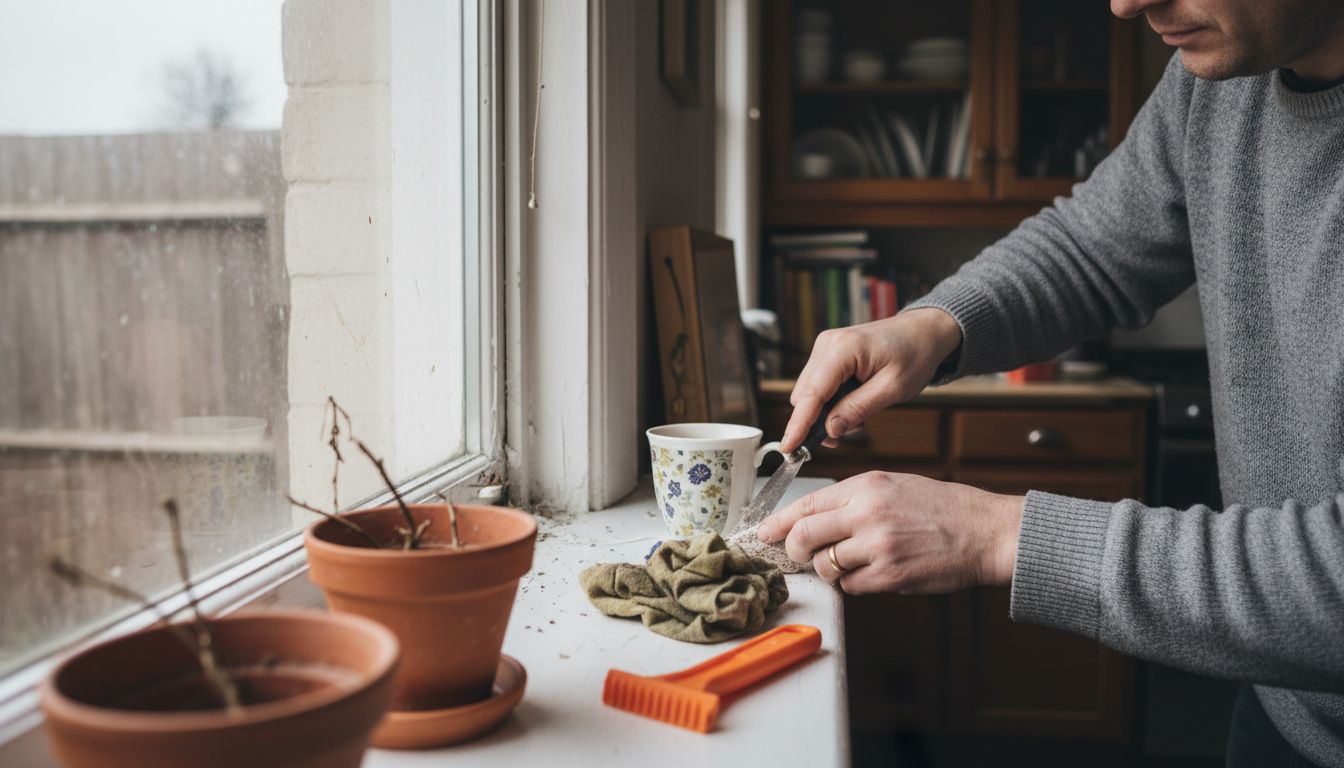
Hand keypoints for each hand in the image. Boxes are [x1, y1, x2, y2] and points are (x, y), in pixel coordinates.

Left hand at [756, 472, 1023, 594]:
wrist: (985, 532)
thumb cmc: (942, 508)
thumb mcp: (893, 485)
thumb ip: (853, 499)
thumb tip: (811, 518)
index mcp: (866, 486)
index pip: (806, 504)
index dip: (778, 523)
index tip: (764, 533)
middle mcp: (867, 513)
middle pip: (803, 536)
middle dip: (794, 550)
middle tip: (797, 555)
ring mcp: (877, 546)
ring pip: (826, 566)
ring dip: (830, 569)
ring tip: (851, 562)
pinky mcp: (890, 576)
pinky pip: (851, 587)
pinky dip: (855, 585)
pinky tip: (873, 573)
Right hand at [781, 308, 961, 453]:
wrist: (922, 332)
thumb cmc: (914, 355)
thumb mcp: (893, 388)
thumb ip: (858, 409)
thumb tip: (830, 430)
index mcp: (842, 349)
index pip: (811, 394)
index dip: (799, 425)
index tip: (789, 449)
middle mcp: (826, 344)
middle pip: (804, 396)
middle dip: (818, 421)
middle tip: (848, 434)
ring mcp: (825, 347)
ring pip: (809, 394)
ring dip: (827, 413)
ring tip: (860, 415)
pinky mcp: (828, 354)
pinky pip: (818, 386)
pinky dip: (831, 402)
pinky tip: (854, 403)